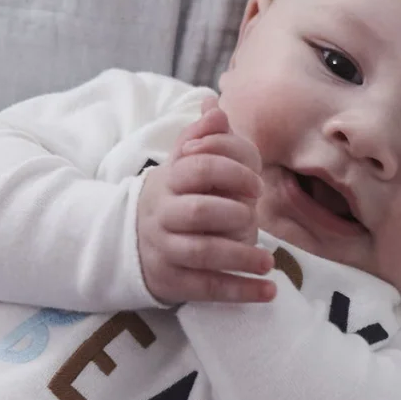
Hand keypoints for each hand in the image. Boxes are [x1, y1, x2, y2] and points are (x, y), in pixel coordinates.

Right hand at [137, 105, 275, 304]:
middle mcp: (164, 215)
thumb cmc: (173, 196)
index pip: (198, 168)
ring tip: (268, 261)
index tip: (256, 185)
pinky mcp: (173, 281)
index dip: (230, 173)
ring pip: (202, 252)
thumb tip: (214, 108)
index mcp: (170, 181)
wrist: (131, 240)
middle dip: (233, 214)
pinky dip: (239, 291)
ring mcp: (166, 250)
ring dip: (240, 256)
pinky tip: (267, 291)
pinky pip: (207, 288)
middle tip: (255, 217)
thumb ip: (201, 137)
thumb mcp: (182, 163)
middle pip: (198, 212)